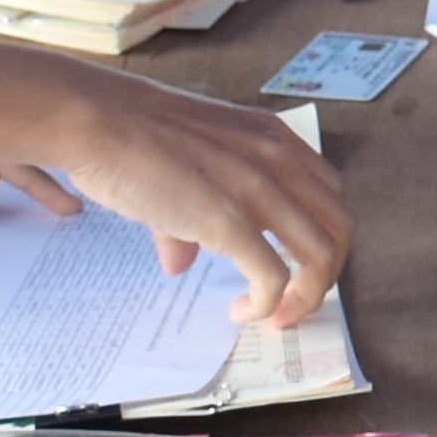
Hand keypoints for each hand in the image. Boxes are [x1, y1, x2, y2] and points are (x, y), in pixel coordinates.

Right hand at [25, 73, 355, 322]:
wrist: (96, 120)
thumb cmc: (128, 136)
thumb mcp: (181, 165)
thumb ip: (191, 214)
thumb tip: (180, 259)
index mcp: (273, 139)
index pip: (328, 195)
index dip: (320, 237)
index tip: (295, 268)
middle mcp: (278, 158)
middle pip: (340, 228)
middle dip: (326, 274)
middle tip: (295, 301)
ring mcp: (258, 188)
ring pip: (323, 256)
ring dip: (307, 297)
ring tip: (276, 316)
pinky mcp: (230, 221)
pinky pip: (275, 278)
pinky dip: (269, 304)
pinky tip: (242, 312)